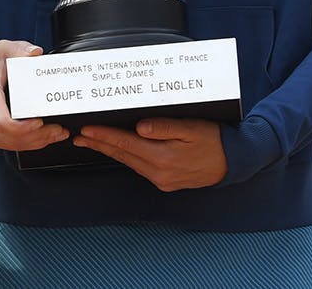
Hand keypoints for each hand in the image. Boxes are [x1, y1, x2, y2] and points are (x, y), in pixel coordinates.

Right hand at [0, 41, 69, 151]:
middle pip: (10, 136)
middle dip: (37, 136)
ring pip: (11, 145)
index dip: (24, 128)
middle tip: (57, 129)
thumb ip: (19, 49)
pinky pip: (8, 146)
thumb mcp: (3, 50)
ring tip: (55, 134)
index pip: (2, 122)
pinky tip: (42, 138)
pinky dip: (27, 144)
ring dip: (36, 142)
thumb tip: (35, 53)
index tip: (40, 122)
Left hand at [73, 118, 226, 191]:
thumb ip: (164, 127)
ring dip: (110, 151)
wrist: (233, 163)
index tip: (86, 129)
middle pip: (122, 155)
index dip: (103, 135)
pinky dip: (125, 157)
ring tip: (92, 141)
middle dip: (99, 144)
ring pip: (128, 162)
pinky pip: (139, 167)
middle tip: (79, 136)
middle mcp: (159, 173)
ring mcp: (162, 180)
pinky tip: (118, 150)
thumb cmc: (214, 140)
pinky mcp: (165, 182)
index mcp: (163, 158)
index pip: (125, 144)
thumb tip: (139, 128)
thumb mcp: (191, 128)